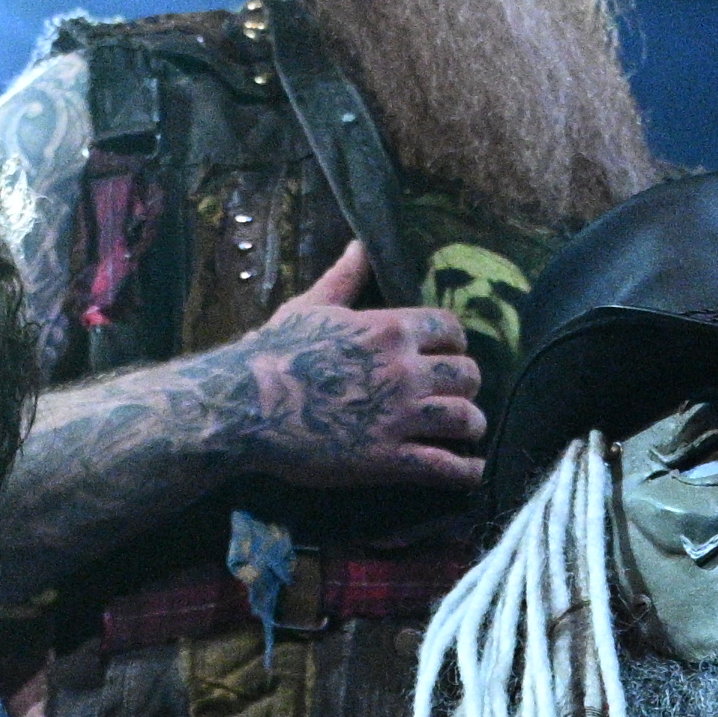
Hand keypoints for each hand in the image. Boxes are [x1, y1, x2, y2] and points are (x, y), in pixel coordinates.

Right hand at [214, 242, 486, 491]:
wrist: (245, 405)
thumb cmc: (273, 353)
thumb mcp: (310, 306)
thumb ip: (344, 277)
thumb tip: (360, 245)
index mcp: (390, 329)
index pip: (451, 330)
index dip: (455, 344)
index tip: (449, 356)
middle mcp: (404, 370)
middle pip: (466, 375)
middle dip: (466, 386)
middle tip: (457, 396)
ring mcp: (399, 416)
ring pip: (464, 418)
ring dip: (471, 426)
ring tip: (468, 433)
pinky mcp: (389, 459)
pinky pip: (445, 467)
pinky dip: (467, 471)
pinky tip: (472, 472)